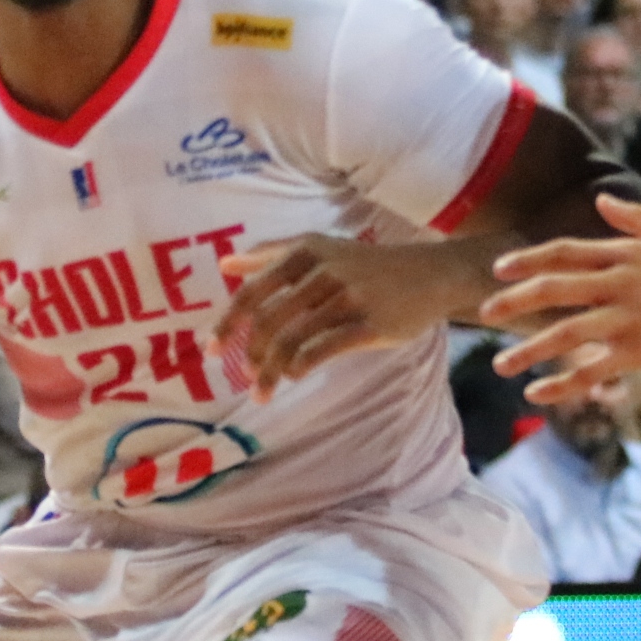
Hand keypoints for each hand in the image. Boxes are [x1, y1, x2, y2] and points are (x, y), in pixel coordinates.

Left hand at [214, 234, 449, 399]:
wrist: (429, 275)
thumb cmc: (366, 265)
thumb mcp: (319, 249)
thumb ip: (271, 255)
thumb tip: (226, 265)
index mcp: (305, 251)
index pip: (254, 291)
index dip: (229, 323)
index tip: (211, 350)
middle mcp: (323, 271)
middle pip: (269, 320)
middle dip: (250, 354)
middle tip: (244, 377)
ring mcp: (347, 298)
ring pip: (293, 340)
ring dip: (270, 371)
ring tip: (262, 391)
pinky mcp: (369, 325)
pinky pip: (322, 351)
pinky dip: (300, 367)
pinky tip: (294, 376)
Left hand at [482, 195, 640, 402]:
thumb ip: (638, 218)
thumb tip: (601, 201)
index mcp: (628, 253)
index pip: (565, 251)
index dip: (528, 259)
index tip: (499, 269)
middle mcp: (622, 281)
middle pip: (553, 287)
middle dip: (512, 301)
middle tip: (482, 312)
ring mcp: (631, 315)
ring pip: (565, 332)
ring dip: (528, 349)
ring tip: (501, 365)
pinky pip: (592, 369)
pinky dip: (562, 383)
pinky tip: (539, 393)